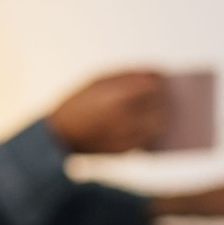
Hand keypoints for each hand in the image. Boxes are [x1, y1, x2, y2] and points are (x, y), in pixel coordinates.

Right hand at [46, 70, 166, 153]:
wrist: (58, 136)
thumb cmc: (78, 103)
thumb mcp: (97, 81)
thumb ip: (127, 75)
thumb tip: (156, 74)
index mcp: (117, 96)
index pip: (152, 85)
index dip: (159, 79)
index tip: (162, 75)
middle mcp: (124, 117)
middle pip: (159, 104)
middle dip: (163, 97)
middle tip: (165, 91)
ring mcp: (125, 136)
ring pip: (158, 124)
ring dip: (161, 114)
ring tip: (160, 107)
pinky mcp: (125, 150)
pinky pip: (148, 138)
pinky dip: (152, 129)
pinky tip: (148, 121)